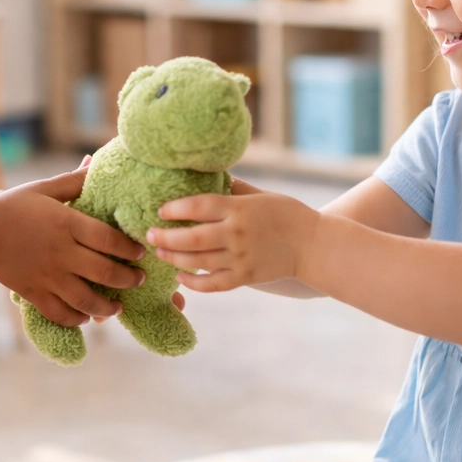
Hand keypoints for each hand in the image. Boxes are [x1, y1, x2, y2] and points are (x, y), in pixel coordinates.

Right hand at [0, 167, 144, 326]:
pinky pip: (61, 313)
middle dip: (128, 279)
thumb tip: (95, 162)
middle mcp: (61, 252)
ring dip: (108, 307)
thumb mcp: (44, 189)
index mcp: (67, 224)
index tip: (140, 252)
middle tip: (138, 279)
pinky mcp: (34, 293)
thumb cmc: (13, 206)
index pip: (109, 239)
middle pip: (105, 272)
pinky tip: (86, 316)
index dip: (130, 248)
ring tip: (117, 306)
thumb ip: (73, 180)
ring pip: (86, 300)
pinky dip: (77, 318)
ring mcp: (47, 276)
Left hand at [149, 191, 318, 291]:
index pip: (198, 206)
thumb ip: (234, 189)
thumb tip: (210, 178)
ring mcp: (240, 257)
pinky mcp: (245, 277)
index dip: (175, 209)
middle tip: (149, 235)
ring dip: (174, 258)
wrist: (313, 244)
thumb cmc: (286, 214)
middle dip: (165, 237)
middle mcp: (236, 233)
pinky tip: (181, 276)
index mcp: (239, 209)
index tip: (160, 210)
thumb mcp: (261, 194)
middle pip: (191, 237)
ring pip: (197, 261)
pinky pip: (213, 284)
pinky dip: (194, 282)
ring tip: (160, 252)